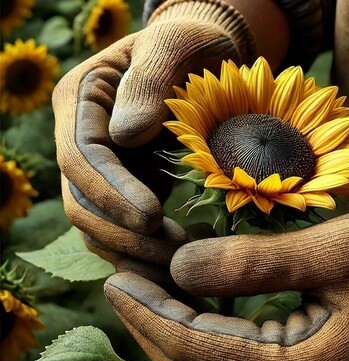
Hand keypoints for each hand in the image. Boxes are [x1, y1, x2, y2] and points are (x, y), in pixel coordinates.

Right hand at [54, 0, 255, 265]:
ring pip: (98, 225)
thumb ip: (150, 81)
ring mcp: (104, 169)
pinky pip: (123, 230)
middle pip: (81, 201)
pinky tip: (178, 262)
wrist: (204, 59)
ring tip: (180, 265)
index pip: (82, 157)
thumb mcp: (175, 45)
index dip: (112, 191)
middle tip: (173, 255)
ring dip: (134, 252)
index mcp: (82, 100)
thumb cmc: (192, 45)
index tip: (151, 218)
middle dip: (123, 233)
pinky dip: (144, 253)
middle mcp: (83, 140)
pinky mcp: (126, 190)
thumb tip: (124, 136)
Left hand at [103, 205, 348, 360]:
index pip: (197, 346)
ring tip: (144, 295)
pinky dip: (207, 339)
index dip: (150, 313)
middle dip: (152, 328)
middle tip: (119, 286)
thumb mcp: (330, 252)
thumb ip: (252, 264)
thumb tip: (181, 267)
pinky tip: (192, 308)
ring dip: (175, 334)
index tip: (115, 281)